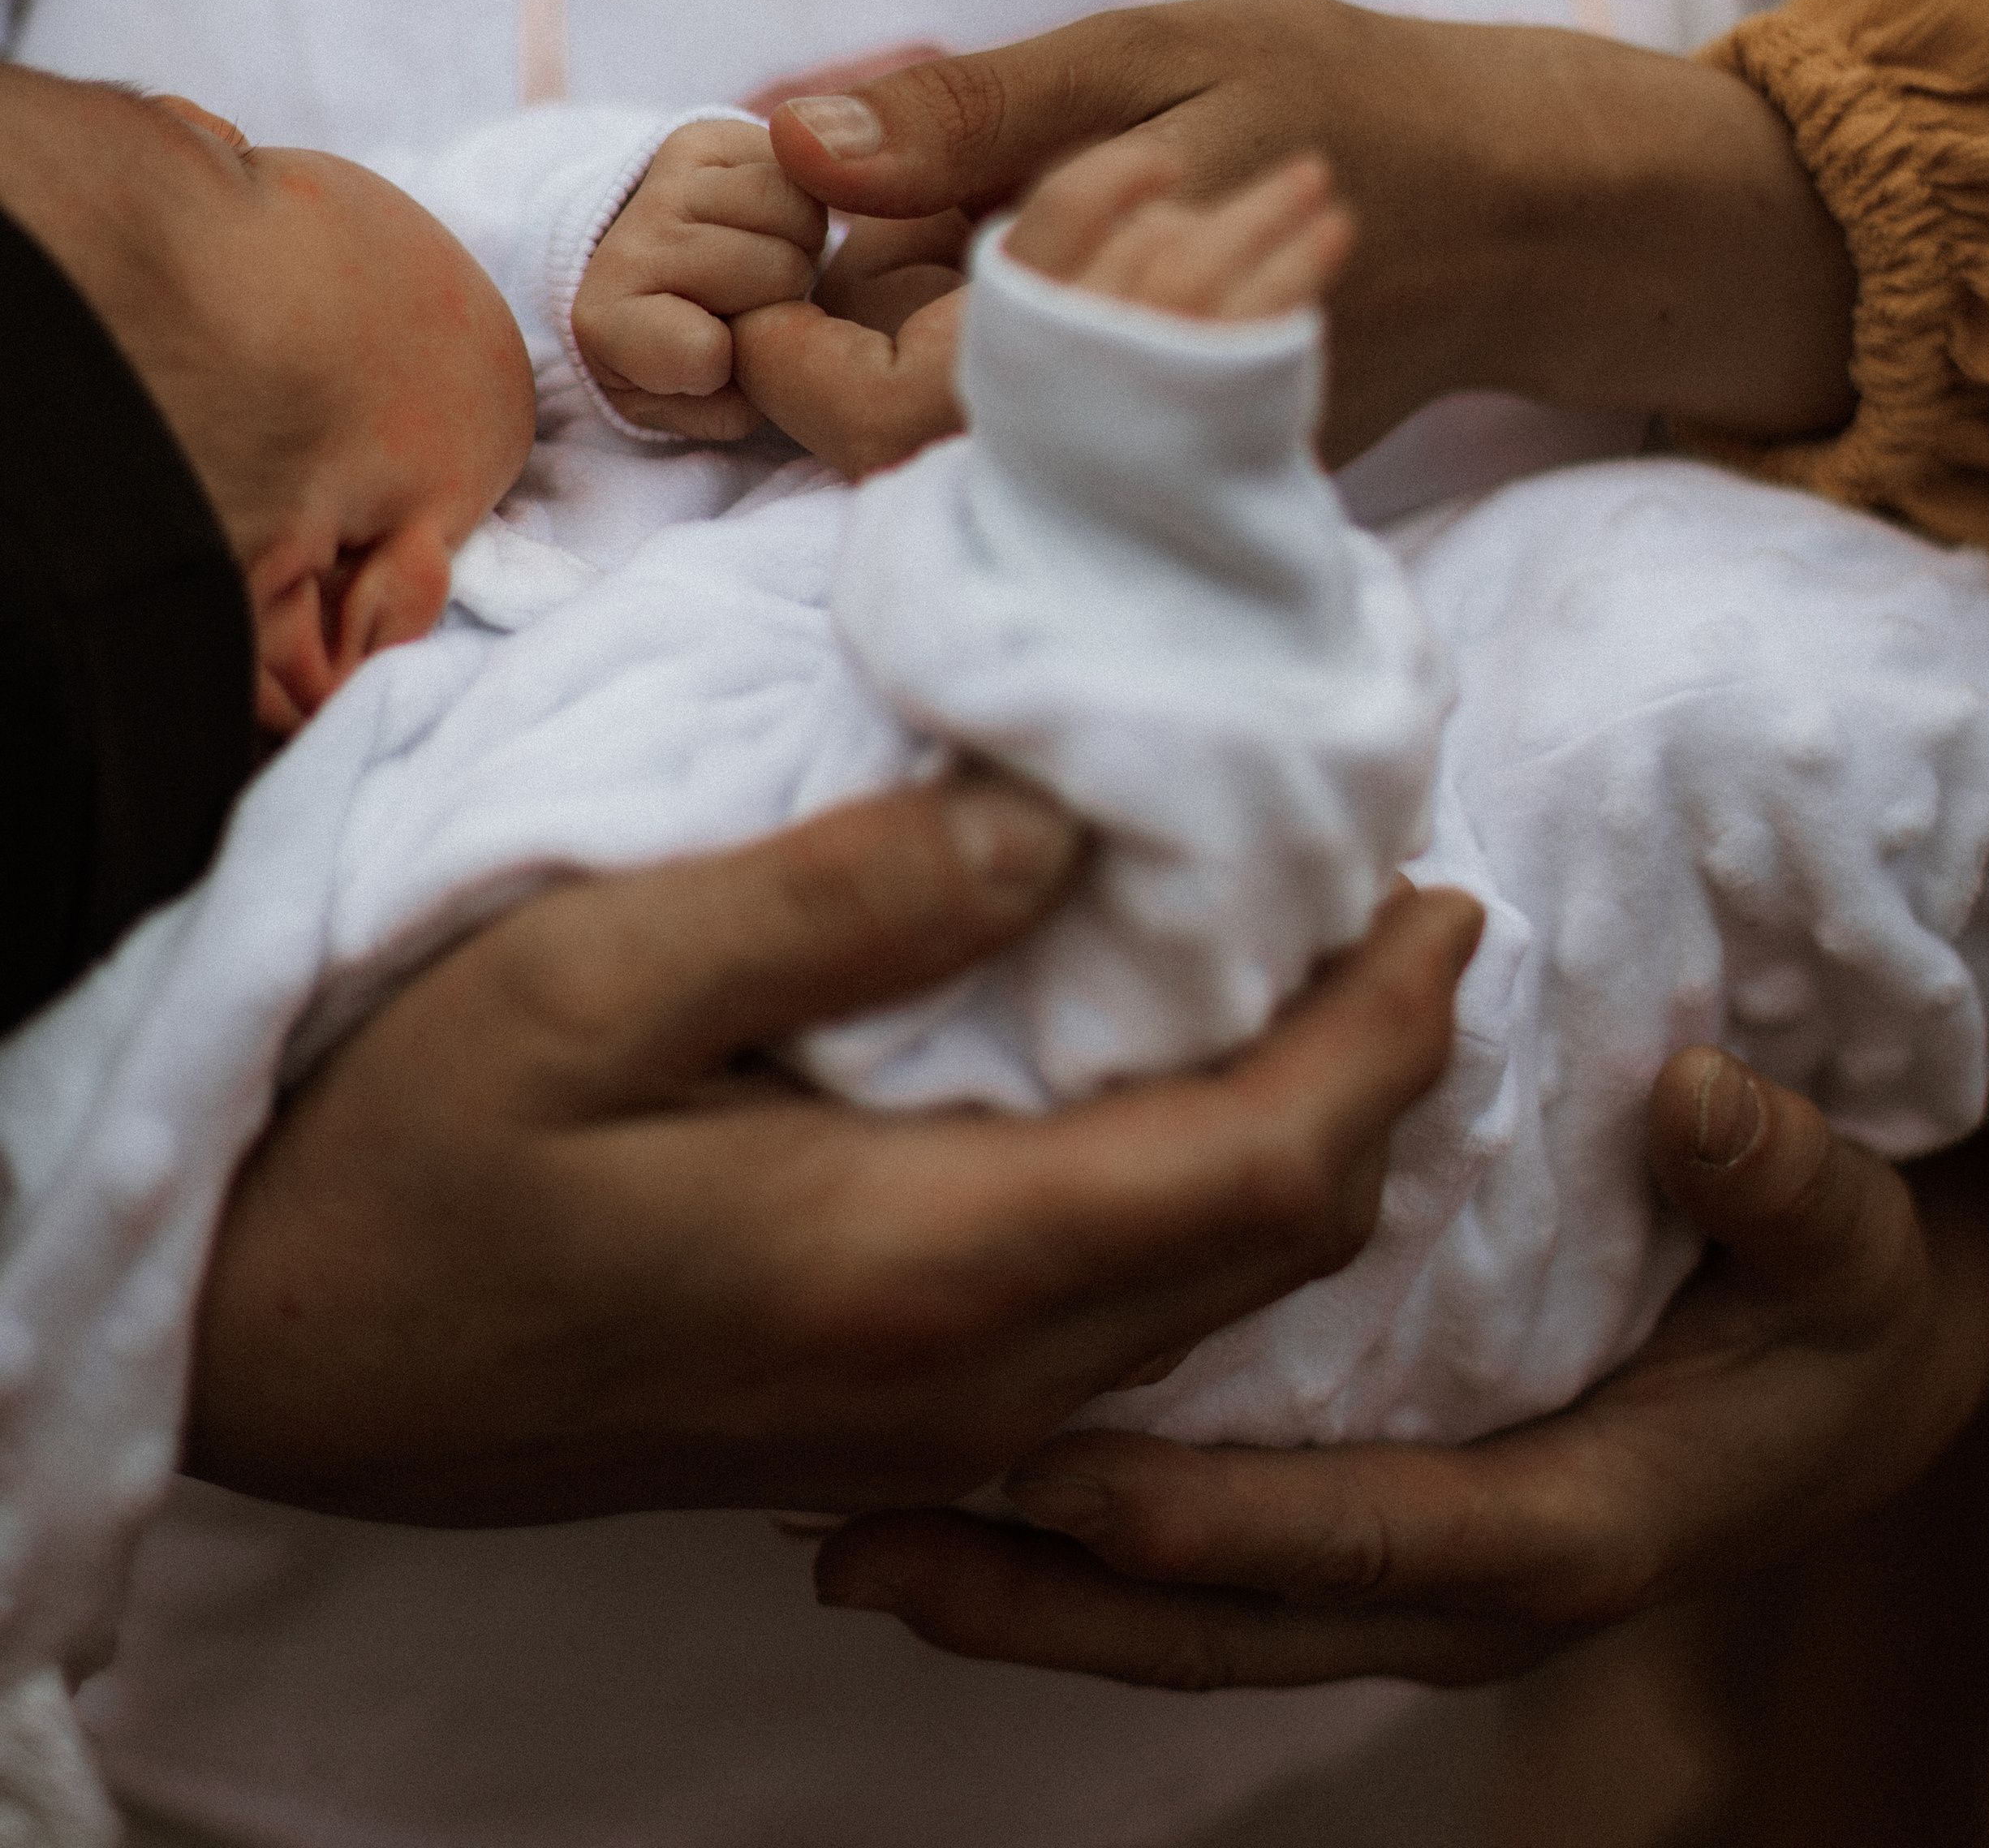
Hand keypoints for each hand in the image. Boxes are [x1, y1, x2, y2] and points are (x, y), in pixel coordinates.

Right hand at [185, 779, 1482, 1522]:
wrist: (283, 1356)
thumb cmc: (411, 1148)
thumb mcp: (590, 978)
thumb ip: (837, 898)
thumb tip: (1057, 822)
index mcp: (928, 1263)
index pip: (1269, 1162)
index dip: (1392, 1031)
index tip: (1445, 893)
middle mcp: (972, 1377)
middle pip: (1278, 1242)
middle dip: (1384, 1082)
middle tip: (1409, 915)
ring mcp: (933, 1426)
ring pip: (1214, 1297)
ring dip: (1302, 1145)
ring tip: (1319, 986)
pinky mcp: (886, 1424)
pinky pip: (1124, 1327)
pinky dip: (1204, 1205)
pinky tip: (1171, 1101)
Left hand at [571, 117, 823, 439]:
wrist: (646, 269)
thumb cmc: (681, 353)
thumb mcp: (699, 407)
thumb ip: (740, 398)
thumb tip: (787, 319)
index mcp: (604, 324)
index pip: (701, 351)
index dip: (730, 363)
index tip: (714, 360)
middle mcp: (626, 243)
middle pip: (773, 272)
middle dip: (783, 297)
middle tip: (751, 305)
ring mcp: (661, 183)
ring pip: (790, 208)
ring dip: (798, 242)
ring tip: (762, 262)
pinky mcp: (699, 136)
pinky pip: (793, 165)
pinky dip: (798, 199)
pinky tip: (766, 224)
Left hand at [767, 0, 1856, 465]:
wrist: (1522, 209)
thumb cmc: (1340, 101)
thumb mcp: (1155, 58)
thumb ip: (974, 109)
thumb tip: (793, 141)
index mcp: (1101, 328)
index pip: (881, 418)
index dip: (792, 360)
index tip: (779, 269)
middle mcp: (1123, 439)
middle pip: (908, 457)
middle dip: (857, 343)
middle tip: (880, 223)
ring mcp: (1157, 477)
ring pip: (973, 457)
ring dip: (935, 349)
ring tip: (974, 234)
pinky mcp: (1186, 482)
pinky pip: (1049, 451)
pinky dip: (1011, 367)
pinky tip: (1055, 274)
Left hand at [813, 1050, 1988, 1684]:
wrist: (1848, 1378)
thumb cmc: (1834, 1294)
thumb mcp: (1848, 1236)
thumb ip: (1781, 1180)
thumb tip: (1697, 1096)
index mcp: (1576, 1525)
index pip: (1371, 1537)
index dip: (1218, 1524)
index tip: (1061, 1481)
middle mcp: (1469, 1581)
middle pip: (1238, 1624)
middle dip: (1052, 1596)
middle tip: (865, 1537)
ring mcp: (1409, 1573)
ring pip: (1199, 1621)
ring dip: (1031, 1589)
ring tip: (852, 1534)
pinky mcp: (1370, 1531)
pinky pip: (1212, 1572)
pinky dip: (1083, 1553)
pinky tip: (962, 1488)